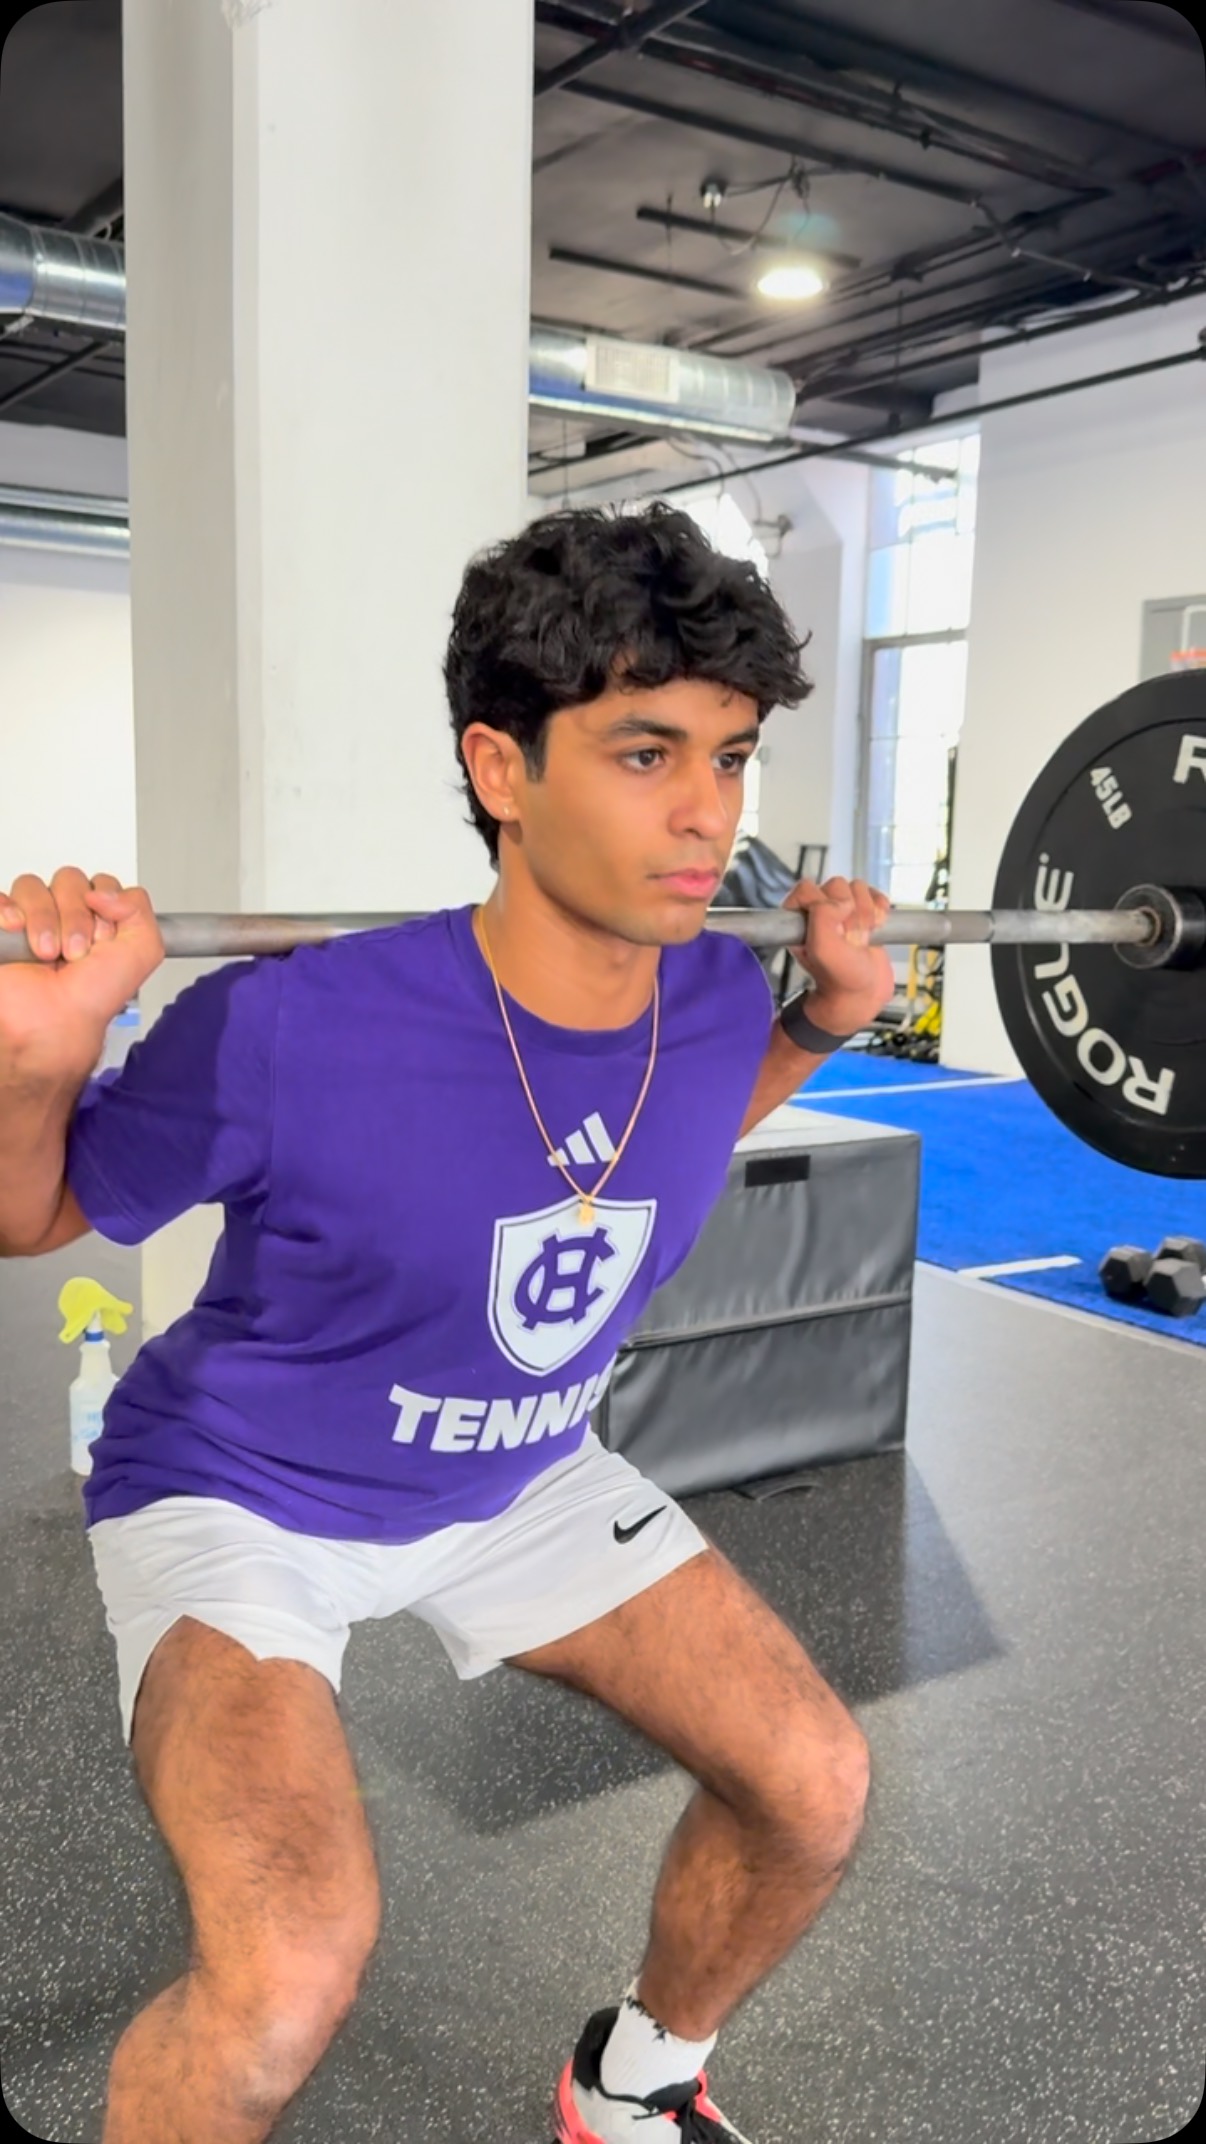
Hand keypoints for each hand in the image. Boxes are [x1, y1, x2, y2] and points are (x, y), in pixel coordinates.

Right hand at [0, 868, 164, 1080]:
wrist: (53, 1022)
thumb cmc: (92, 998)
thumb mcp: (143, 952)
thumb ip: (139, 907)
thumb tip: (104, 891)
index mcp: (100, 921)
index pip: (101, 884)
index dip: (105, 909)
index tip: (104, 941)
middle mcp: (67, 918)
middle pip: (69, 880)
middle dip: (76, 917)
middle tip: (75, 951)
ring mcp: (32, 921)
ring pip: (33, 886)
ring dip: (44, 919)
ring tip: (48, 953)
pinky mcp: (4, 928)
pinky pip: (1, 899)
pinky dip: (9, 912)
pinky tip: (18, 932)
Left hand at [780, 876, 894, 1030]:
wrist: (863, 994)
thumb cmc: (839, 977)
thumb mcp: (822, 949)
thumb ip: (822, 916)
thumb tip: (842, 900)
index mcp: (798, 916)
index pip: (808, 888)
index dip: (825, 905)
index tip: (834, 929)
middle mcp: (818, 911)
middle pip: (837, 885)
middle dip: (850, 911)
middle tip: (850, 938)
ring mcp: (842, 911)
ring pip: (857, 888)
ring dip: (866, 912)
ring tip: (863, 936)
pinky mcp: (864, 912)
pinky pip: (874, 894)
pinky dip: (880, 908)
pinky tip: (878, 925)